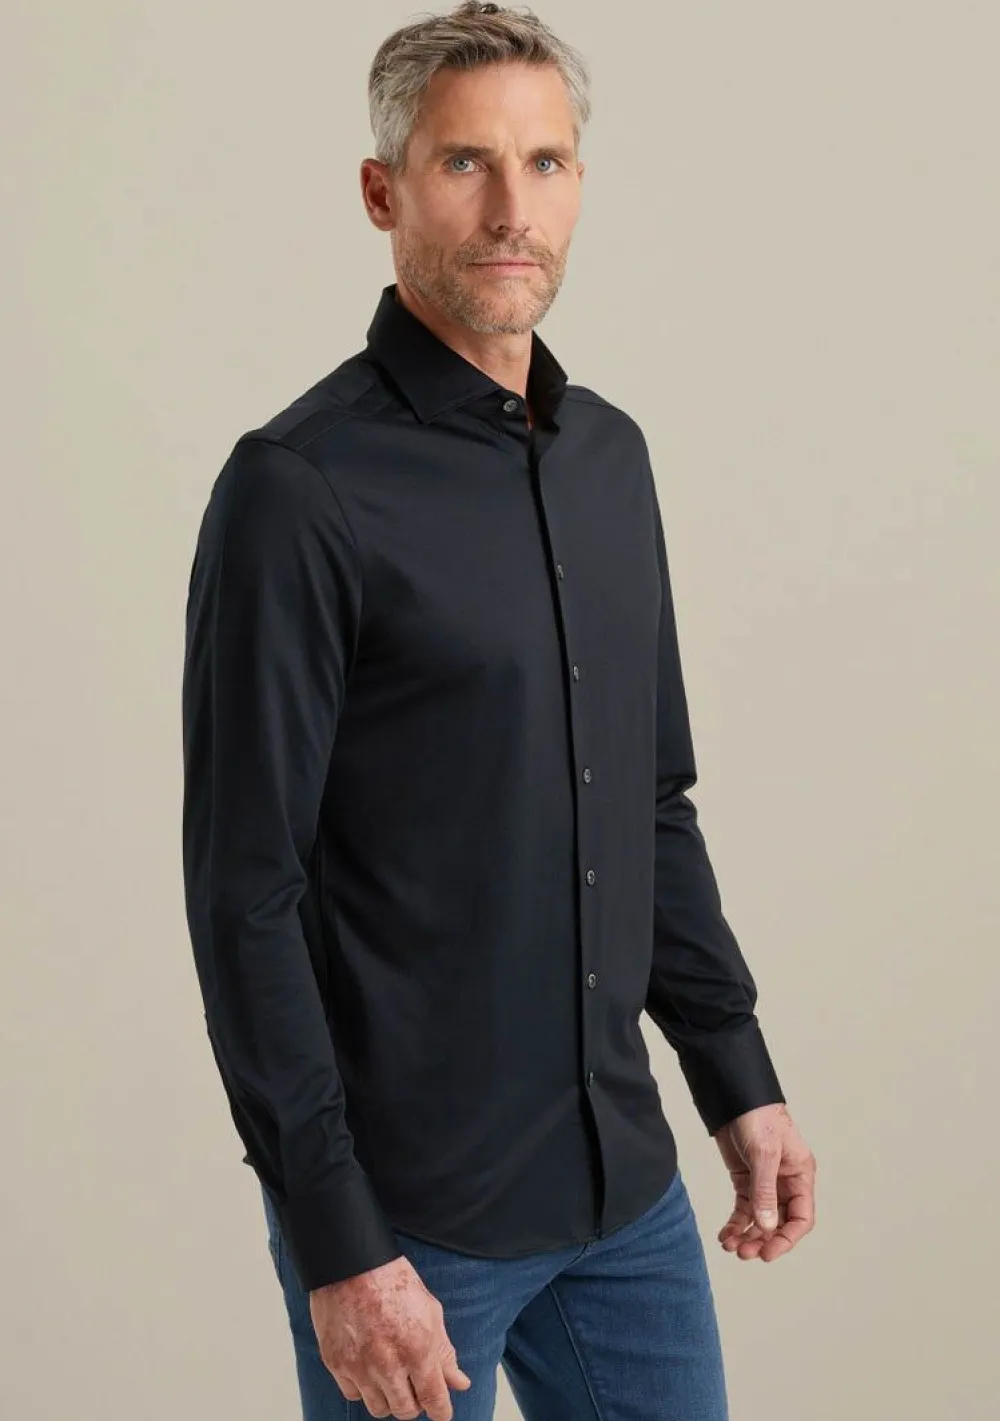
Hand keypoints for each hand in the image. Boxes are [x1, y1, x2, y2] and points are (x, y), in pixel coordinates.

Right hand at [308, 1253, 471, 1419]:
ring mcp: (359, 1366)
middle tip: (414, 1386)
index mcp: (418, 1349)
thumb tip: (459, 1383)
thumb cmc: (393, 1280)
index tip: (441, 1411)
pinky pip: (353, 1394)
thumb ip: (444, 1352)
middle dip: (415, 1403)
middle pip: (405, 1410)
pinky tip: (368, 1368)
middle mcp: (388, 1364)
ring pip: (379, 1408)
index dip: (441, 1410)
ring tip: (391, 1375)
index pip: (434, 1400)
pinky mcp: (336, 1363)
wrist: (351, 1262)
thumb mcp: (430, 1311)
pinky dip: (363, 1388)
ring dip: (389, 1398)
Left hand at [712, 1102, 815, 1261]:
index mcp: (800, 1175)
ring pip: (760, 1220)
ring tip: (730, 1245)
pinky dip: (735, 1224)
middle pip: (779, 1223)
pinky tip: (724, 1235)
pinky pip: (743, 1209)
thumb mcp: (764, 1153)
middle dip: (762, 1240)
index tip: (768, 1253)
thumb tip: (767, 1226)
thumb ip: (764, 1190)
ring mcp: (764, 1183)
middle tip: (743, 1252)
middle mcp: (785, 1183)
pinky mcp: (745, 1180)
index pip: (801, 1218)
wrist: (733, 1097)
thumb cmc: (758, 1116)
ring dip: (747, 1235)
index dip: (787, 1239)